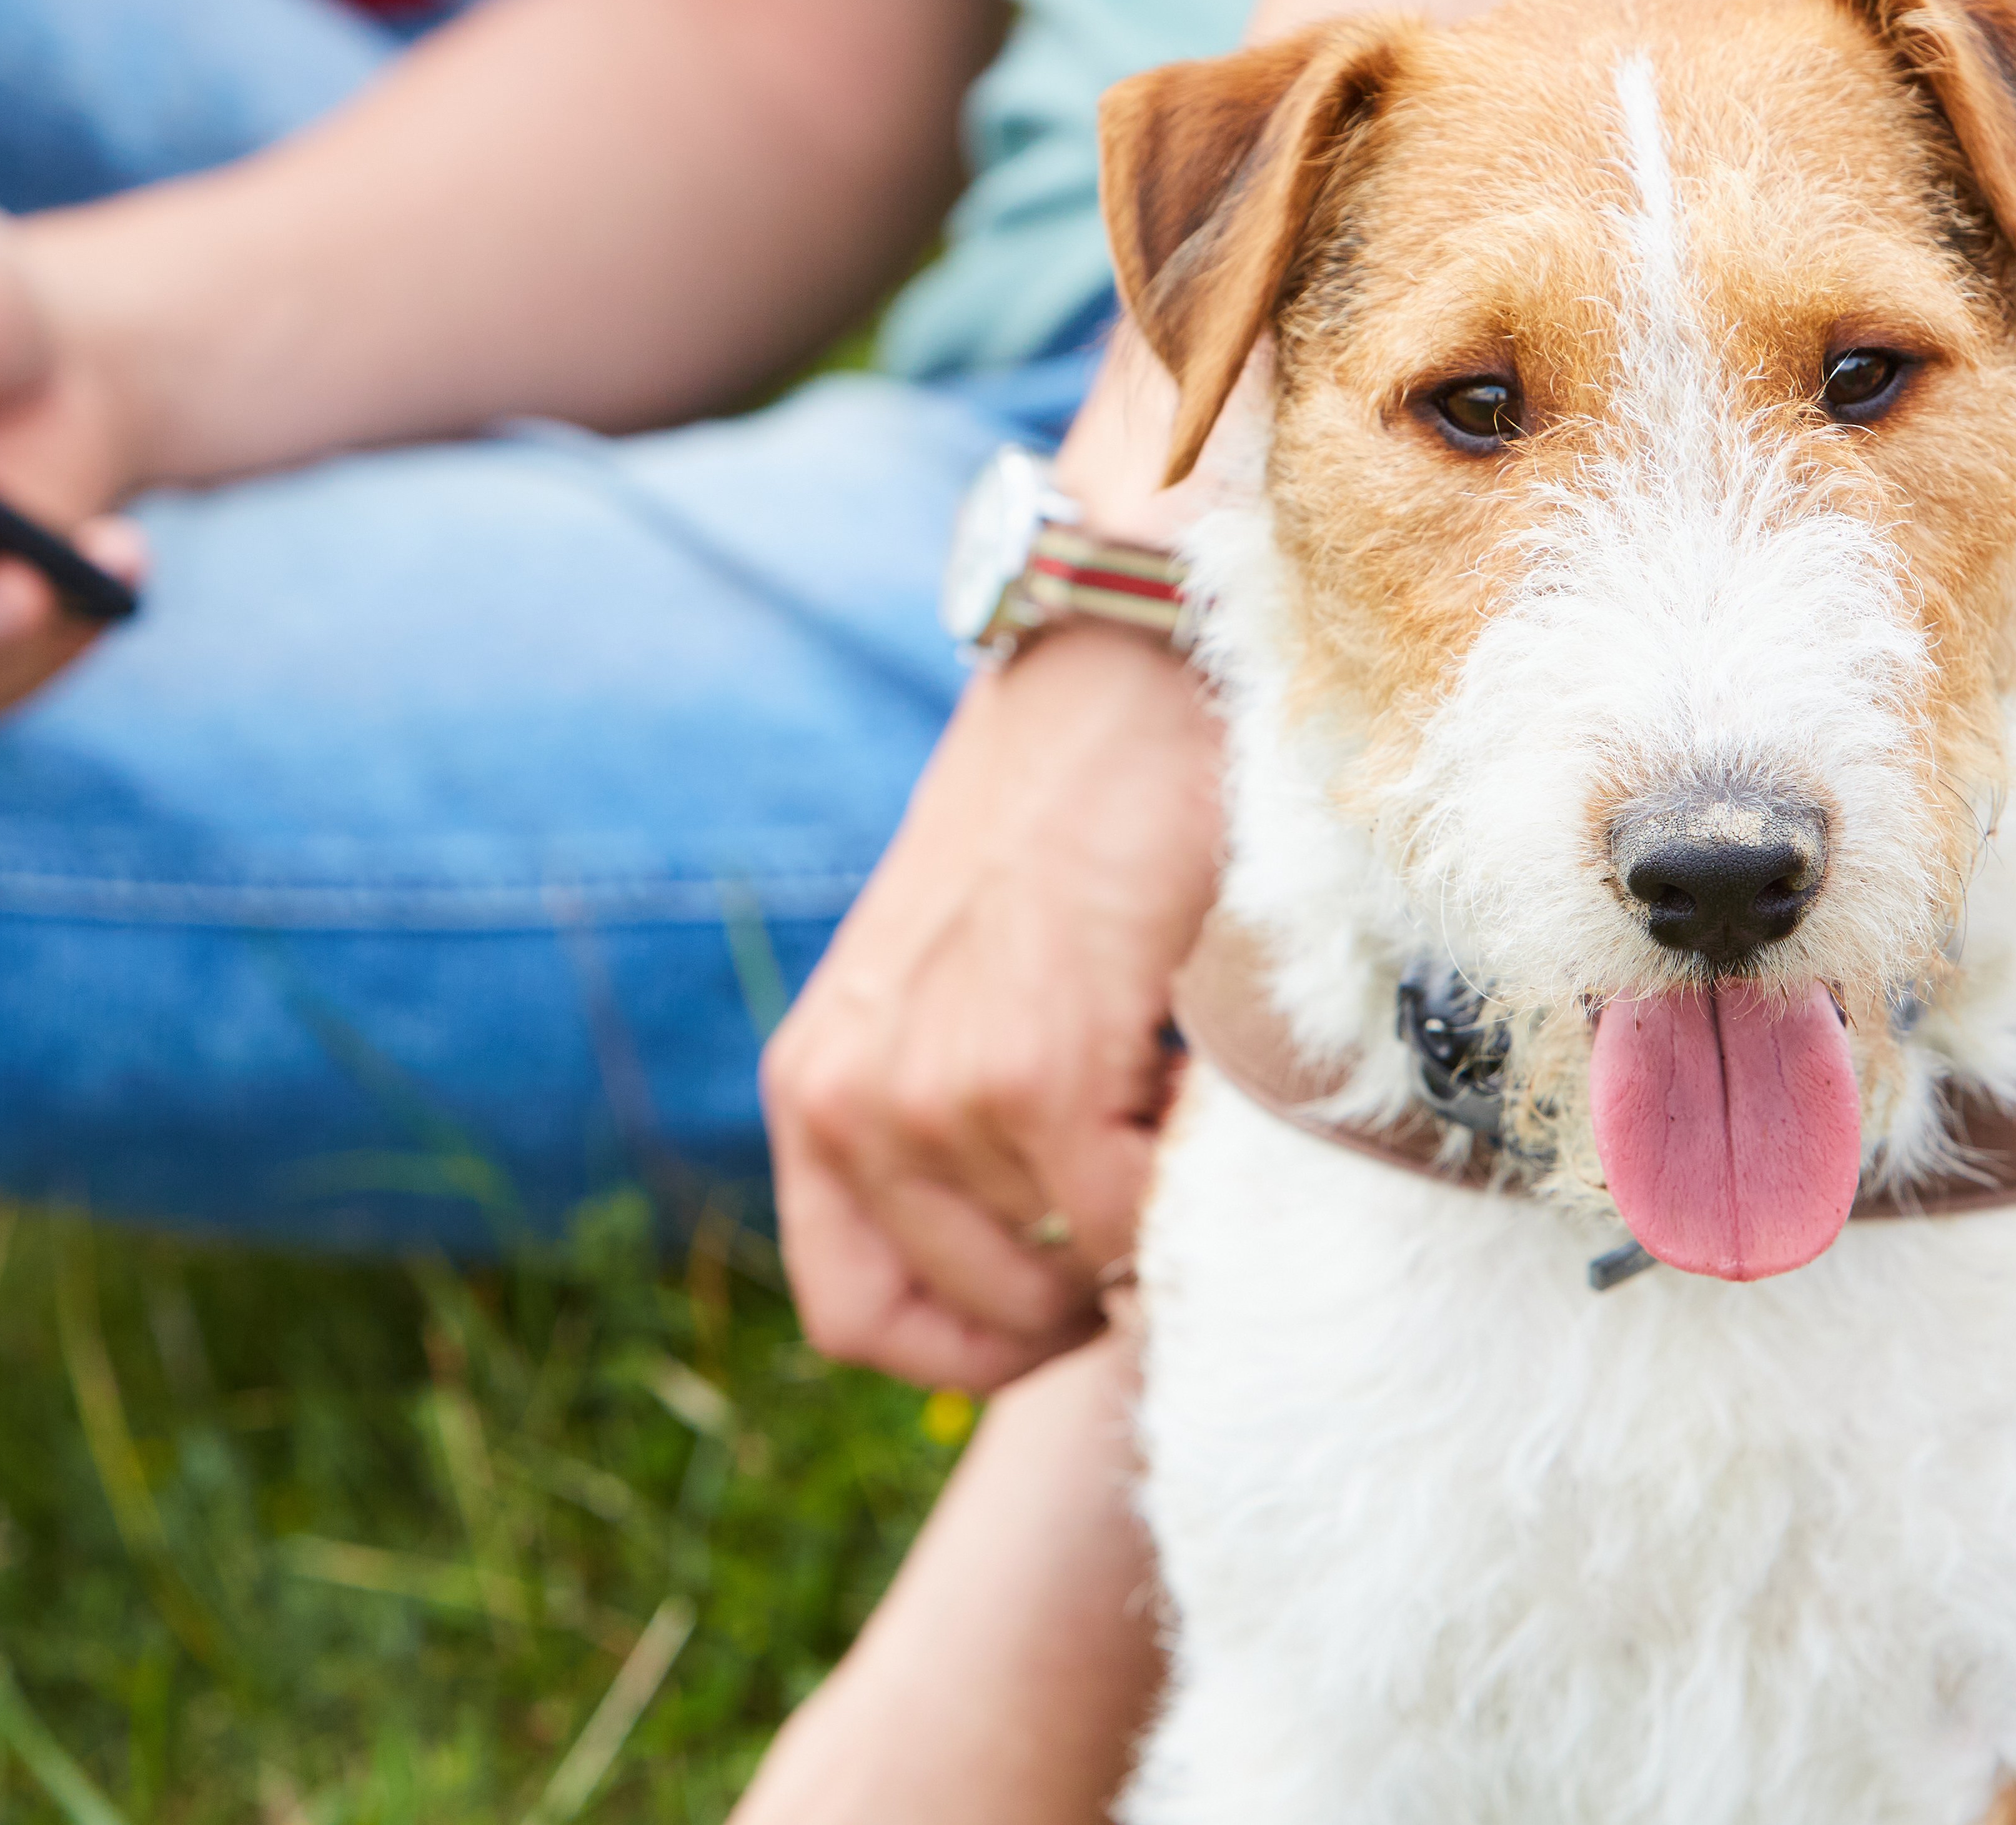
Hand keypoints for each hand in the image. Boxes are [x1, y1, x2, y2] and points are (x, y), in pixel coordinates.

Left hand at [763, 622, 1222, 1388]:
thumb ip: (962, 1128)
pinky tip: (1201, 1088)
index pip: (858, 1321)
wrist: (1123, 670)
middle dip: (1090, 1285)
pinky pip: (1125, 1223)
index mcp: (814, 1089)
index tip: (1070, 1296)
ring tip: (1177, 1102)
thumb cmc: (1069, 829)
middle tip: (1155, 1181)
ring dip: (1146, 1218)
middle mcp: (847, 1101)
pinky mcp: (1025, 1071)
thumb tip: (1067, 1287)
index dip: (978, 1344)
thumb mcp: (958, 992)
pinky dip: (1185, 1187)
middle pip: (985, 1315)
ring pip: (1072, 1270)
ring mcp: (927, 1092)